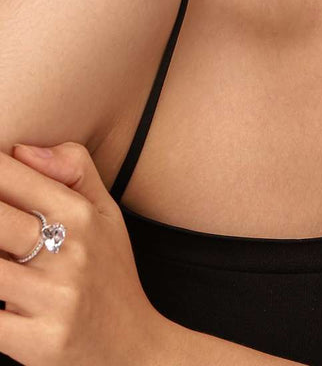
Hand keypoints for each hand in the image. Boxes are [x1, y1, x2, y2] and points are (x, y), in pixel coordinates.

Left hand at [0, 142, 167, 365]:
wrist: (135, 347)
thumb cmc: (111, 275)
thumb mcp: (108, 214)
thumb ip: (75, 171)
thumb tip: (22, 149)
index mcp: (83, 215)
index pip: (14, 176)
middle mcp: (70, 251)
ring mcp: (53, 298)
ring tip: (0, 256)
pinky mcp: (35, 342)